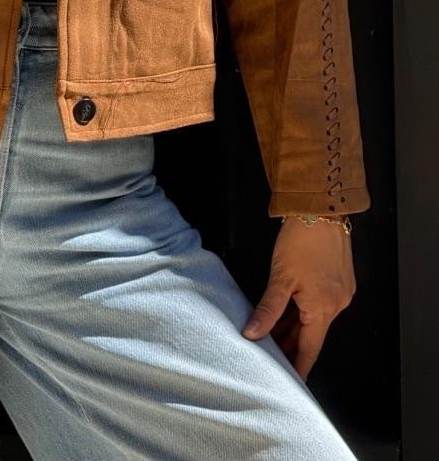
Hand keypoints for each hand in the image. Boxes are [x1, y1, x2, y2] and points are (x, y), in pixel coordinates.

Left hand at [241, 216, 355, 380]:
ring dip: (294, 328)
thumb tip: (252, 333)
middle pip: (311, 335)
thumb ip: (268, 309)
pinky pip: (318, 305)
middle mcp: (337, 305)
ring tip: (271, 338)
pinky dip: (302, 312)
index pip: (309, 349)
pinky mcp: (338, 281)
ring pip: (313, 320)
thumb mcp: (280, 277)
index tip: (288, 383)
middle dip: (291, 347)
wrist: (321, 209)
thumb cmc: (301, 240)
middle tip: (268, 357)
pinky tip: (285, 314)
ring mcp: (339, 293)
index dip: (297, 367)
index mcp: (324, 309)